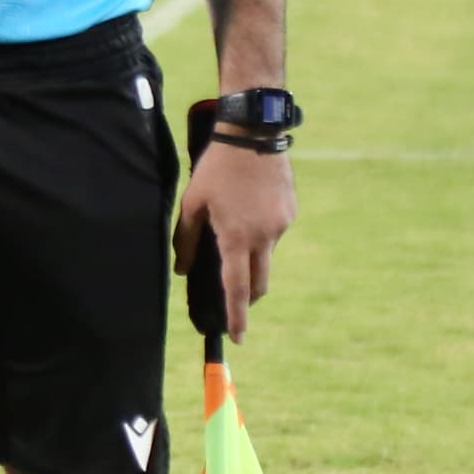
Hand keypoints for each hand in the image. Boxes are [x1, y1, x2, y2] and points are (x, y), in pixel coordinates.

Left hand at [173, 139, 295, 338]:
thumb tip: (182, 271)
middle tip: (235, 300)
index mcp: (237, 238)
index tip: (238, 338)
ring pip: (266, 254)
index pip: (237, 288)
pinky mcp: (291, 211)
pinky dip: (261, 231)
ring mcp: (282, 224)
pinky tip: (248, 207)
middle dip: (249, 297)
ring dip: (251, 255)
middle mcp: (265, 237)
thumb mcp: (191, 204)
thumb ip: (185, 241)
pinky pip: (275, 232)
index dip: (237, 315)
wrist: (252, 135)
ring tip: (232, 224)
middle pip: (260, 282)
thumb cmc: (215, 169)